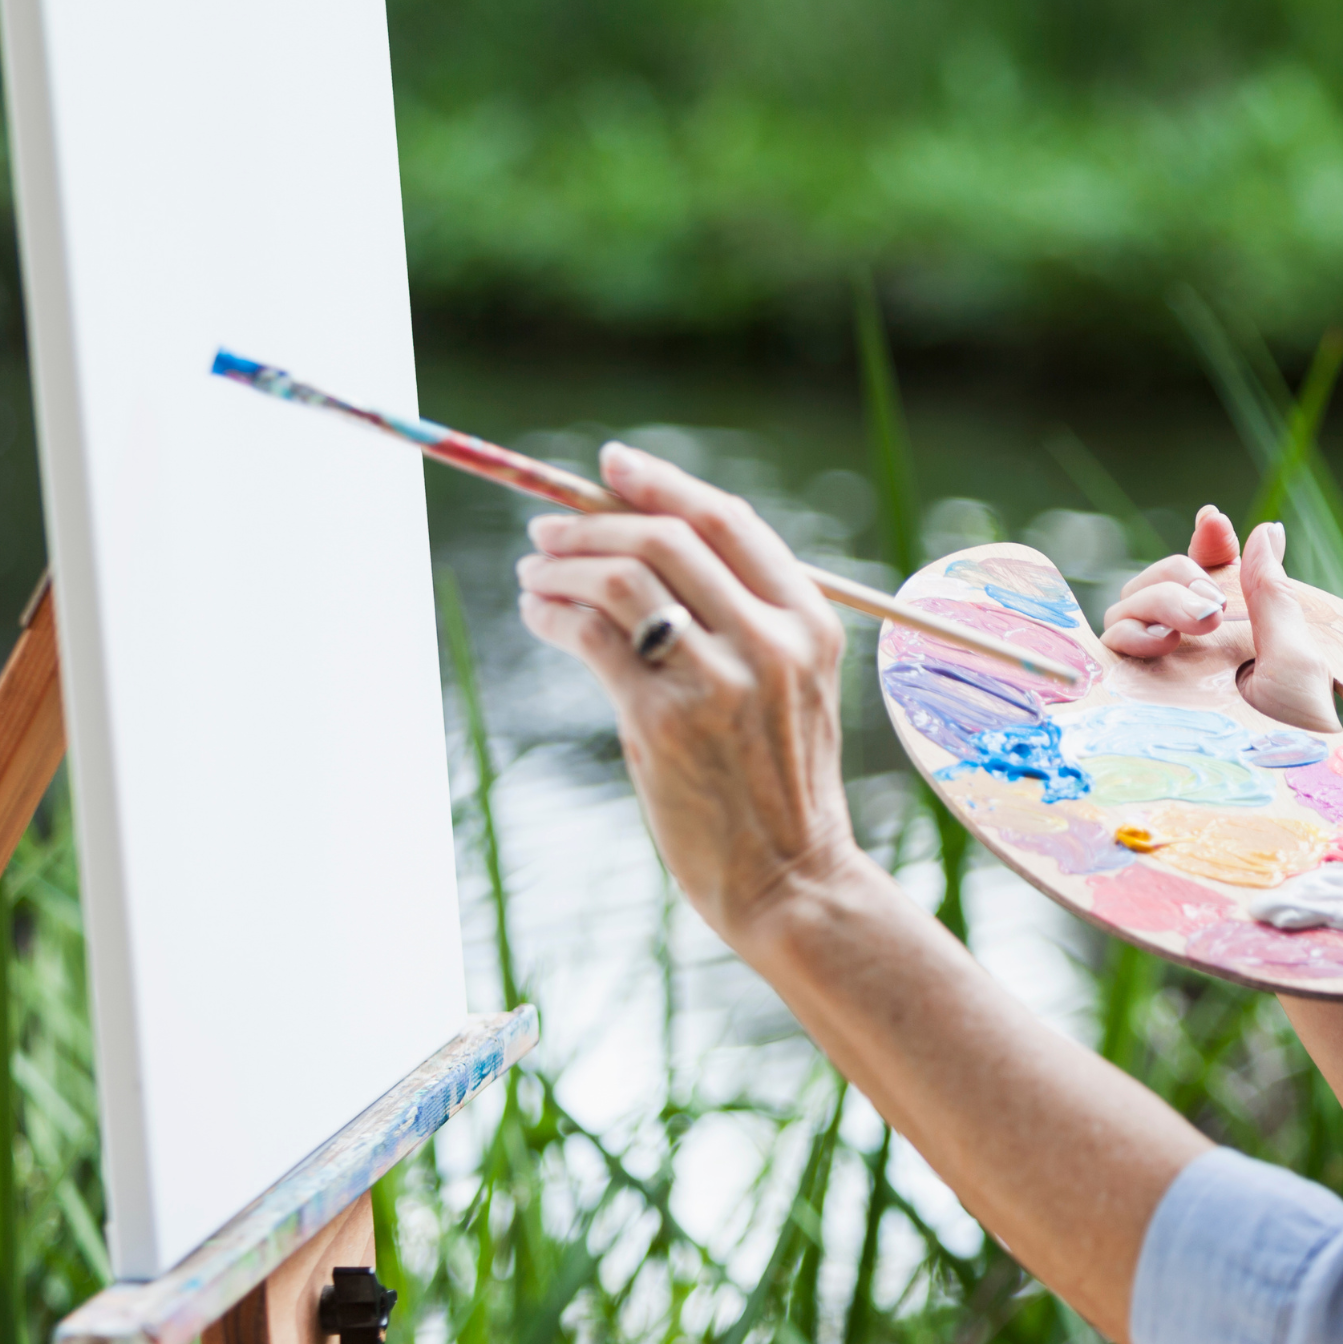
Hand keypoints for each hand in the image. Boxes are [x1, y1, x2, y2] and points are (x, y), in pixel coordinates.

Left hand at [515, 444, 860, 950]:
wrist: (790, 879)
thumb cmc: (779, 787)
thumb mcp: (794, 690)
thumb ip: (747, 622)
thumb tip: (650, 551)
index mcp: (809, 623)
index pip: (728, 522)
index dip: (663, 483)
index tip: (612, 465)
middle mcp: (770, 641)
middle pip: (666, 538)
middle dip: (593, 522)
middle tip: (547, 530)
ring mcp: (717, 680)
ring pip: (621, 577)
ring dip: (561, 565)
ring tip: (533, 574)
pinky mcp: (663, 721)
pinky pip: (591, 636)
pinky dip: (553, 614)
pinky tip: (538, 615)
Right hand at [1101, 505, 1339, 733]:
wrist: (1274, 781)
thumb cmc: (1298, 729)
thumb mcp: (1293, 657)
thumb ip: (1270, 592)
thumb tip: (1266, 527)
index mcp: (1229, 627)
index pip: (1205, 569)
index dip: (1205, 544)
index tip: (1216, 526)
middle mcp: (1187, 643)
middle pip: (1157, 580)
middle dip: (1177, 579)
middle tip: (1208, 610)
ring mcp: (1156, 666)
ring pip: (1127, 607)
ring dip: (1154, 605)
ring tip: (1186, 631)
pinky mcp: (1130, 691)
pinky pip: (1108, 648)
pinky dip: (1124, 635)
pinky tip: (1152, 646)